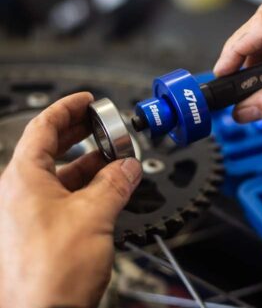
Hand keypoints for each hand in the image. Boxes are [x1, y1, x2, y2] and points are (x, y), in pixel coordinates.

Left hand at [0, 93, 141, 307]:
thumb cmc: (51, 273)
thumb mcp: (93, 215)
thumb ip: (114, 184)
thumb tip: (127, 167)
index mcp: (24, 179)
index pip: (43, 127)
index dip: (66, 108)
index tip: (85, 100)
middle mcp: (23, 192)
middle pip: (51, 146)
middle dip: (79, 131)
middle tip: (101, 122)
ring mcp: (33, 210)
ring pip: (63, 172)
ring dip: (90, 161)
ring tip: (114, 155)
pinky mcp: (46, 227)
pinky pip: (68, 194)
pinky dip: (89, 184)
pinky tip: (109, 184)